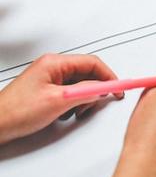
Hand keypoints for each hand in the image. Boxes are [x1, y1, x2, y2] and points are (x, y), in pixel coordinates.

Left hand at [0, 54, 120, 144]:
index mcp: (54, 63)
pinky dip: (74, 103)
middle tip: (96, 103)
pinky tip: (66, 114)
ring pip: (80, 84)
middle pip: (87, 73)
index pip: (92, 63)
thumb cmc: (15, 112)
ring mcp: (49, 79)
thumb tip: (103, 88)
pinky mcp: (47, 90)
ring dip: (83, 99)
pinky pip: (70, 93)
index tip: (118, 88)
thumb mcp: (58, 101)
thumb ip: (85, 92)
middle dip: (95, 90)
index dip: (108, 76)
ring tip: (75, 112)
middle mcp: (52, 67)